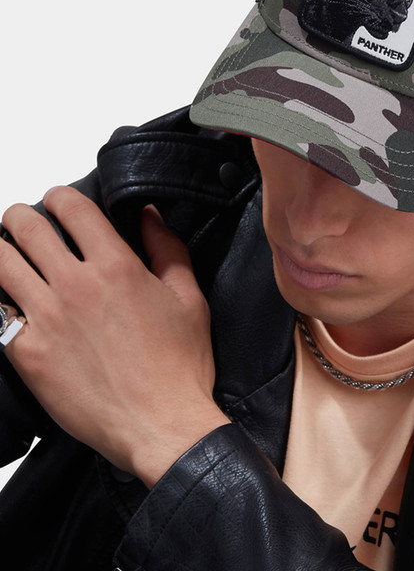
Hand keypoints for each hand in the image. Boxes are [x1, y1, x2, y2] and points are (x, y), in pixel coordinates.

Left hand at [0, 187, 229, 486]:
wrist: (160, 423)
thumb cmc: (179, 365)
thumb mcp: (189, 298)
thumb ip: (167, 249)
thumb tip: (149, 216)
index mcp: (117, 267)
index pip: (72, 208)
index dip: (60, 195)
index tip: (60, 200)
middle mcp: (76, 286)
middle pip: (25, 228)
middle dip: (21, 216)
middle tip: (24, 220)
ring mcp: (46, 320)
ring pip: (0, 264)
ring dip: (3, 251)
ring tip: (9, 254)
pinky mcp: (27, 354)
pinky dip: (1, 301)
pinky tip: (11, 301)